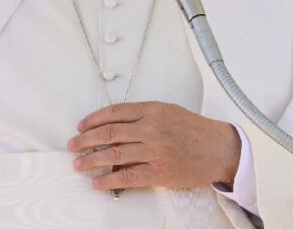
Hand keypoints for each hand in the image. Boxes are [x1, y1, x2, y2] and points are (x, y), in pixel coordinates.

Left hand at [67, 101, 241, 191]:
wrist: (220, 149)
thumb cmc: (195, 130)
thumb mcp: (169, 112)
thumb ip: (143, 117)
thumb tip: (114, 128)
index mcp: (152, 110)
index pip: (114, 113)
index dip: (93, 119)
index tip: (81, 126)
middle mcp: (151, 128)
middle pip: (108, 133)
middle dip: (85, 140)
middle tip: (72, 145)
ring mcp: (154, 151)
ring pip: (113, 155)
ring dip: (91, 160)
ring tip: (78, 164)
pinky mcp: (159, 172)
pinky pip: (127, 177)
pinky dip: (109, 180)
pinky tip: (97, 182)